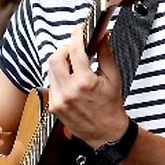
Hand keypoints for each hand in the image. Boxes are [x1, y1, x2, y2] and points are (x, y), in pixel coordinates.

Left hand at [47, 26, 128, 147]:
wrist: (106, 133)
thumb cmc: (111, 107)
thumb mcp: (113, 78)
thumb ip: (105, 54)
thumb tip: (102, 36)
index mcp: (85, 82)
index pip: (75, 50)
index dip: (76, 36)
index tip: (79, 31)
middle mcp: (69, 91)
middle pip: (55, 58)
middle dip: (64, 50)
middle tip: (74, 49)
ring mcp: (59, 100)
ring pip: (50, 70)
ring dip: (61, 63)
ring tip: (74, 66)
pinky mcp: (54, 107)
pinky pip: (51, 84)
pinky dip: (59, 77)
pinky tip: (70, 81)